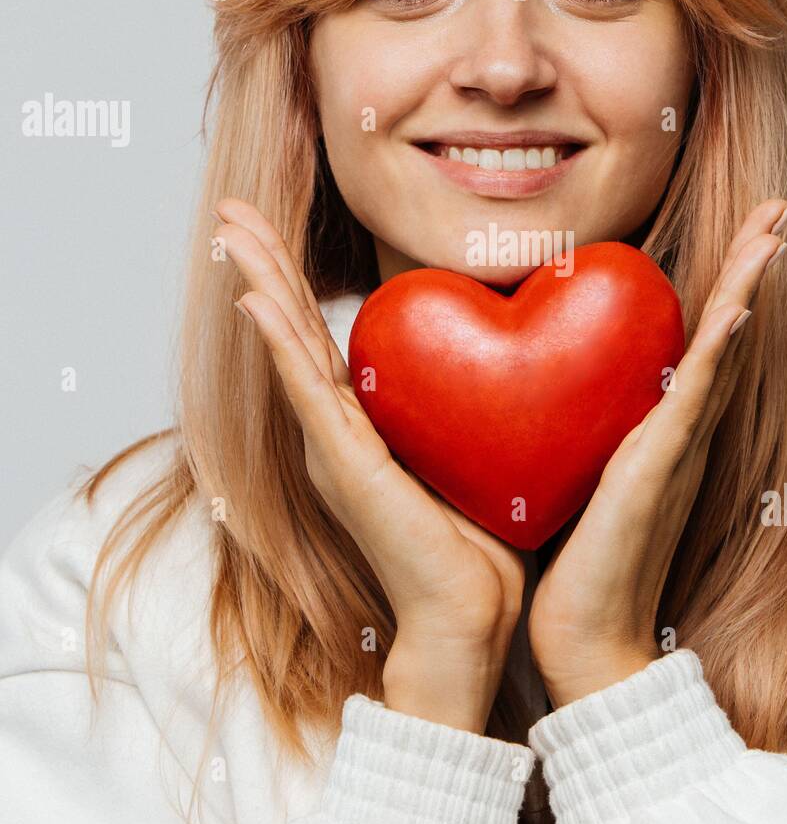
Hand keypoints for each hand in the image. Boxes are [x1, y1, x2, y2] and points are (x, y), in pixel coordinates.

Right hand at [213, 197, 524, 734]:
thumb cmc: (483, 539)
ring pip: (287, 348)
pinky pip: (308, 392)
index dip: (296, 279)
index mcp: (363, 427)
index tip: (278, 227)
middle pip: (291, 331)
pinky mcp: (344, 467)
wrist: (472, 616)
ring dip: (259, 283)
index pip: (322, 336)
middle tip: (232, 207)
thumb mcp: (475, 445)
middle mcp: (338, 432)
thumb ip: (470, 395)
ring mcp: (334, 448)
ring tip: (231, 230)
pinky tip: (255, 299)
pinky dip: (281, 342)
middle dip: (263, 265)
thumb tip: (517, 339)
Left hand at [527, 198, 786, 707]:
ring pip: (724, 347)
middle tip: (774, 208)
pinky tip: (739, 303)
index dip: (721, 284)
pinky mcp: (661, 467)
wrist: (585, 639)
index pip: (697, 340)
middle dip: (750, 266)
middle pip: (727, 330)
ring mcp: (677, 446)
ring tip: (774, 227)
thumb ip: (572, 427)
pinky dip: (721, 344)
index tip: (737, 231)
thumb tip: (535, 384)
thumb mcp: (570, 472)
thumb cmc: (572, 563)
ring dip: (748, 283)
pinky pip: (699, 392)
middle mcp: (679, 430)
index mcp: (657, 427)